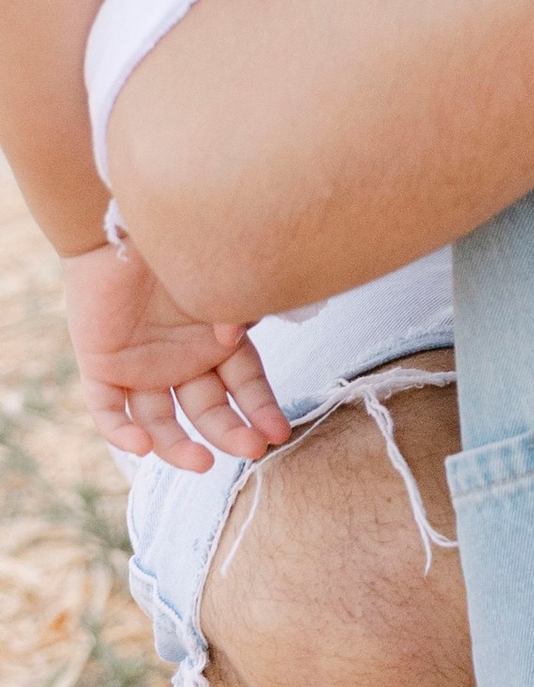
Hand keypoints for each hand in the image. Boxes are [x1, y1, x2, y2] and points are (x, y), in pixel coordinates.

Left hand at [60, 240, 289, 473]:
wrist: (116, 223)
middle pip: (207, 411)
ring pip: (158, 422)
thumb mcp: (222, 278)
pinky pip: (108, 411)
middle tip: (250, 448)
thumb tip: (230, 338)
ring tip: (201, 463)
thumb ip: (234, 307)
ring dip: (178, 446)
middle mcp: (180, 361)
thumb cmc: (177, 246)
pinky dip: (122, 433)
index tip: (278, 433)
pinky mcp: (102, 366)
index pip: (245, 386)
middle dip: (230, 432)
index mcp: (215, 342)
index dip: (262, 409)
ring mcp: (140, 368)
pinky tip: (142, 447)